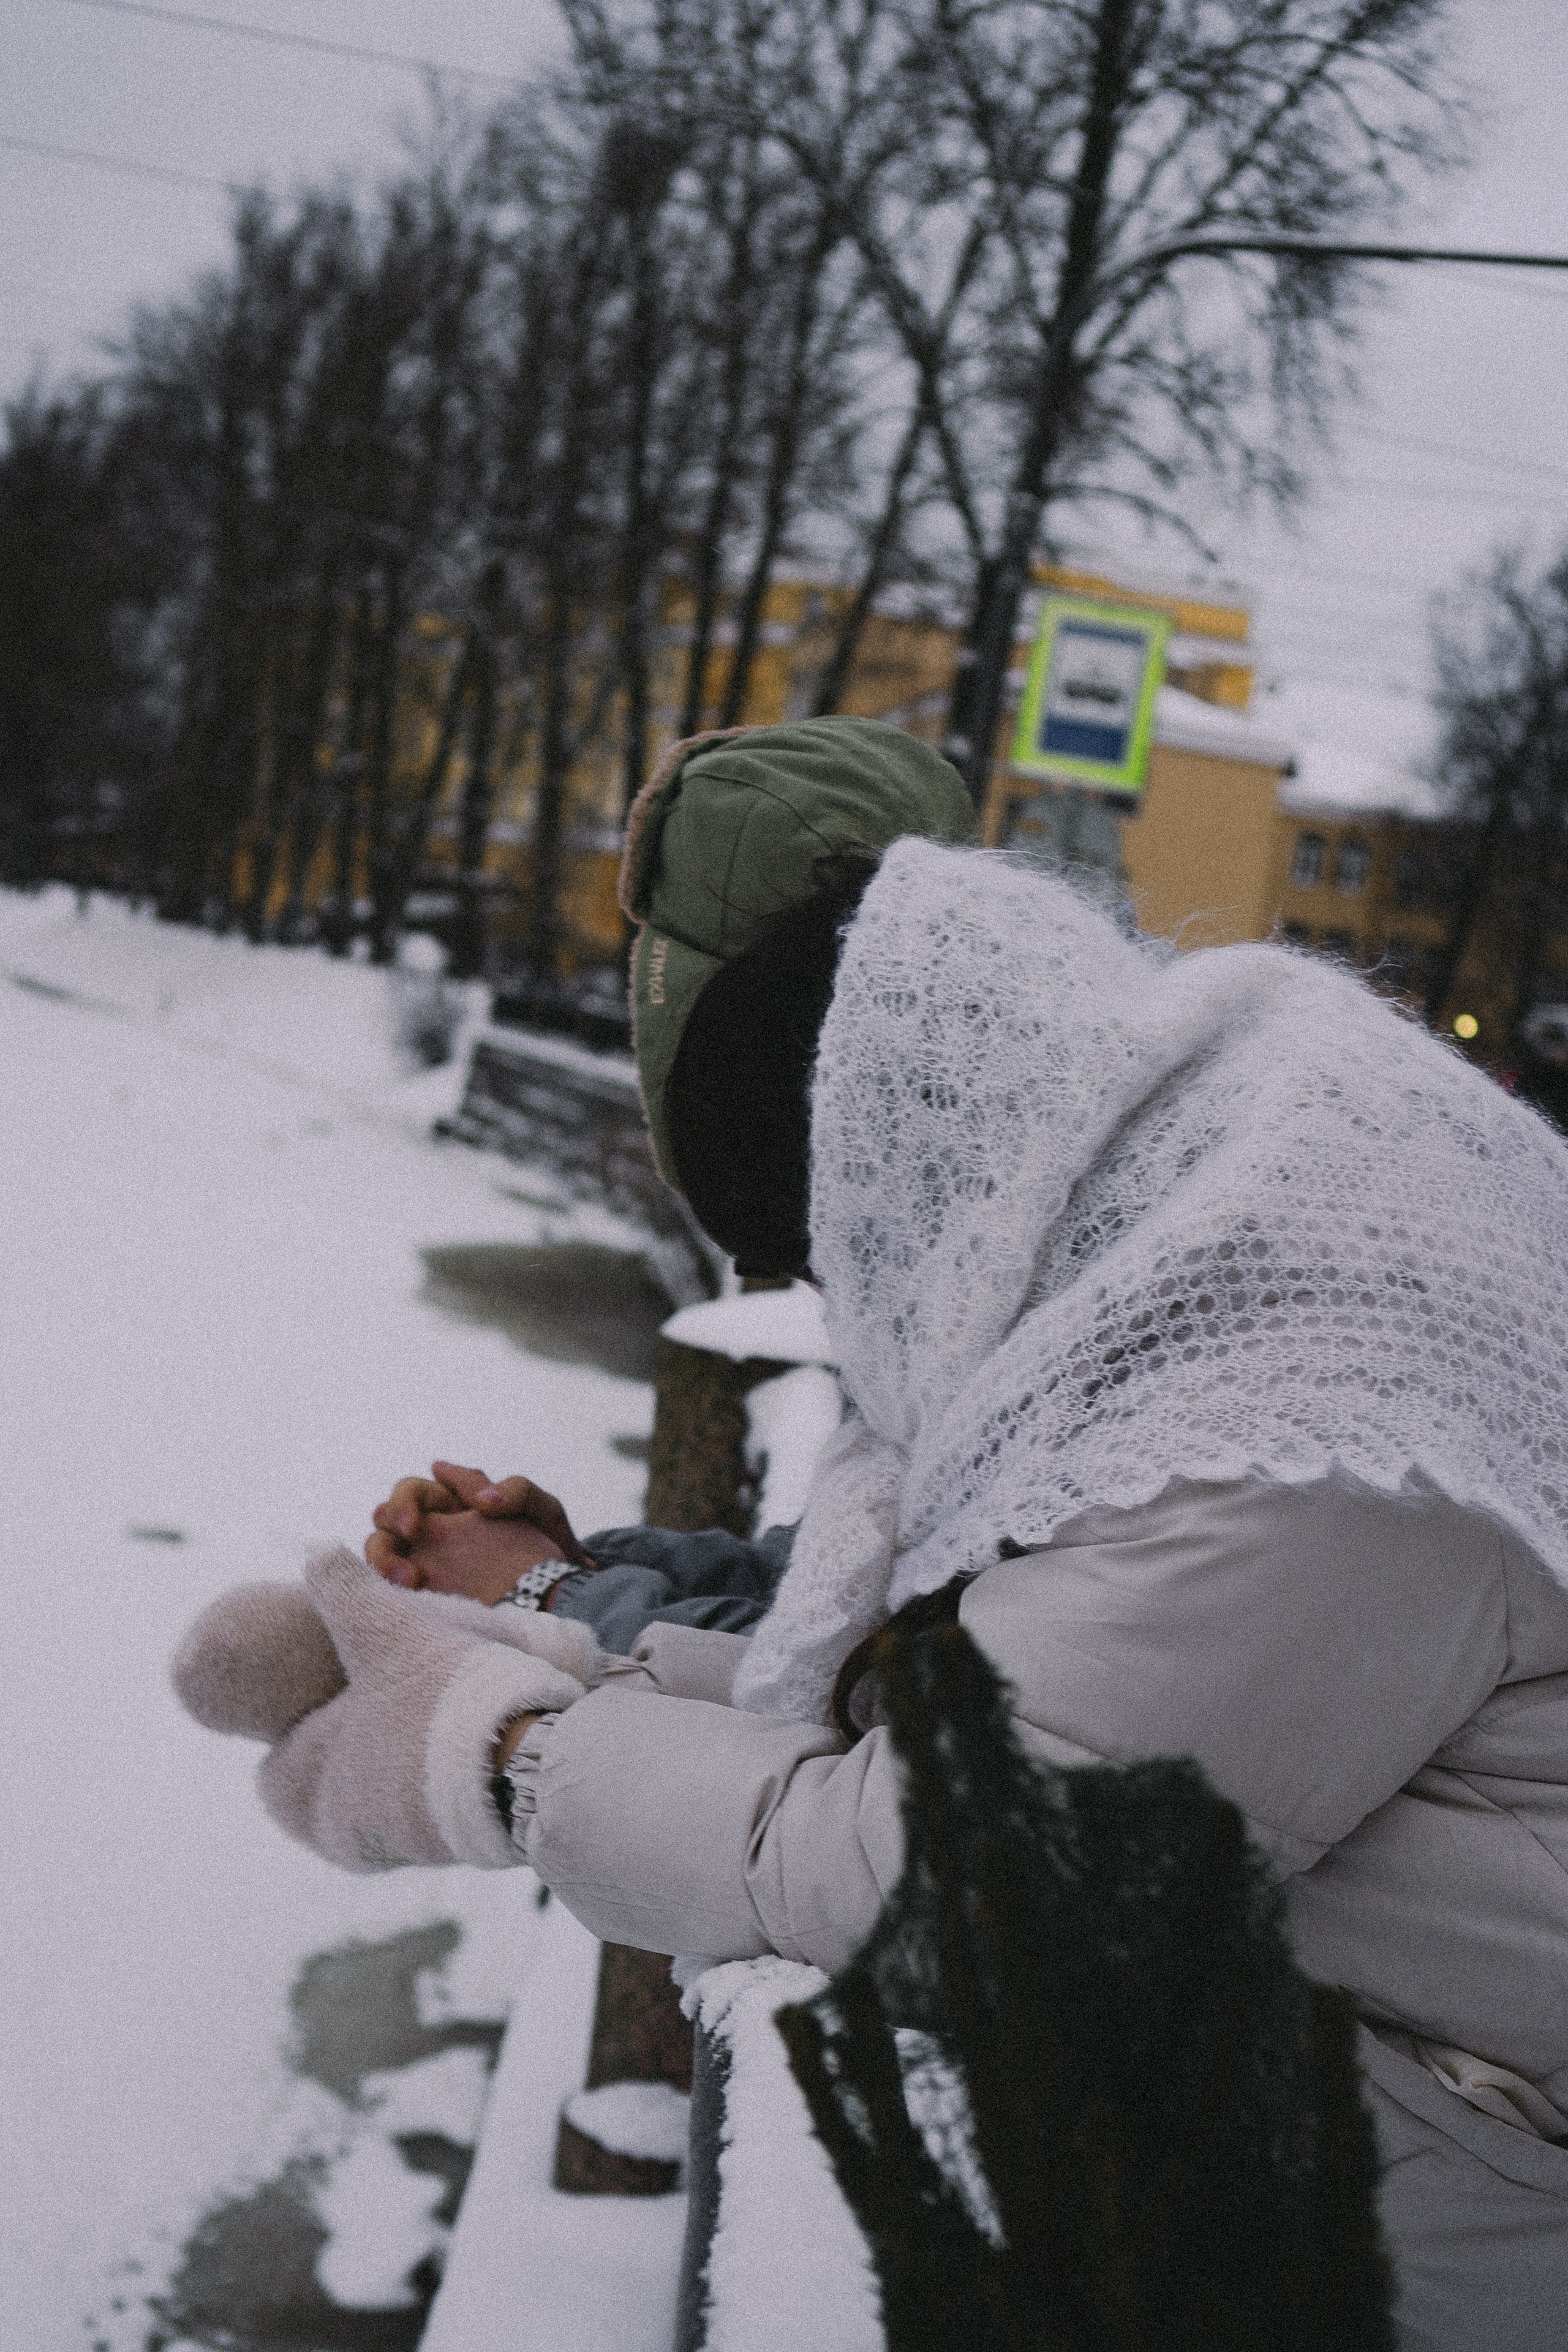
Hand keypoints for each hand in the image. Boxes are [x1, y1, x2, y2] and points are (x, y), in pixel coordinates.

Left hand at [254, 1546, 596, 1870]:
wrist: (528, 1770)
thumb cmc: (439, 1701)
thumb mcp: (385, 1632)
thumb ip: (345, 1591)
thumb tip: (312, 1552)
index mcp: (300, 1795)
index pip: (275, 1768)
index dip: (299, 1727)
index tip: (328, 1695)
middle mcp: (338, 1837)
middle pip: (328, 1783)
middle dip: (349, 1746)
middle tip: (383, 1699)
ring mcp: (393, 1850)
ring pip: (377, 1798)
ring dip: (394, 1763)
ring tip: (427, 1714)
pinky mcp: (445, 1850)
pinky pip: (423, 1813)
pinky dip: (433, 1783)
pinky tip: (460, 1745)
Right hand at [389, 1505, 567, 1608]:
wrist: (565, 1601)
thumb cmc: (555, 1549)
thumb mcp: (544, 1511)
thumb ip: (515, 1491)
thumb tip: (482, 1495)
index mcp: (455, 1503)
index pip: (414, 1491)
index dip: (408, 1501)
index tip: (416, 1525)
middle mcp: (435, 1530)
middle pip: (387, 1516)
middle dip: (391, 1524)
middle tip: (409, 1539)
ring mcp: (427, 1564)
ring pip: (381, 1550)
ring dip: (383, 1559)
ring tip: (409, 1581)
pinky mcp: (428, 1596)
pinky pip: (394, 1589)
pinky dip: (391, 1590)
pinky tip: (412, 1599)